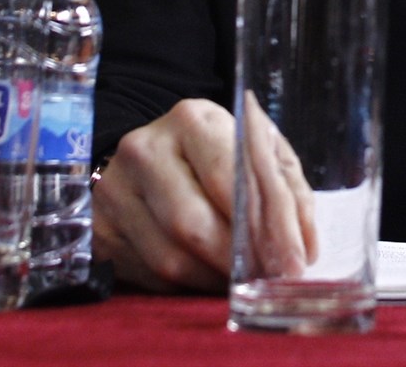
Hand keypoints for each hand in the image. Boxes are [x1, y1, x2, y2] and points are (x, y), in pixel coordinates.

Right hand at [91, 97, 316, 292]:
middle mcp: (145, 149)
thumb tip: (303, 249)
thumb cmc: (216, 154)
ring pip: (170, 257)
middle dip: (238, 261)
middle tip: (269, 281)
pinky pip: (150, 274)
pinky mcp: (101, 230)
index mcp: (191, 120)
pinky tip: (210, 281)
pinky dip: (189, 285)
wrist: (149, 154)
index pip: (229, 176)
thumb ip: (286, 192)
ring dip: (215, 279)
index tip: (294, 262)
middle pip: (193, 223)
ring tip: (244, 285)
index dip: (266, 226)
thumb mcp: (256, 153)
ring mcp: (114, 190)